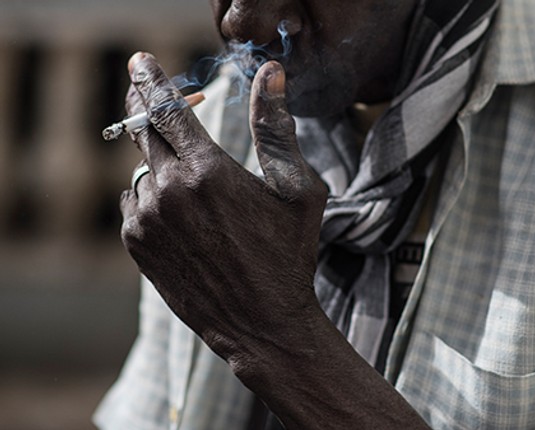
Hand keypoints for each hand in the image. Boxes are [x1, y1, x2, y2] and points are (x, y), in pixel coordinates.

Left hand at [119, 52, 327, 358]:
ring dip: (162, 166)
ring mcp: (147, 220)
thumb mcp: (298, 190)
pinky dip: (152, 198)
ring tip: (199, 193)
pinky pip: (134, 202)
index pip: (168, 109)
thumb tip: (270, 73)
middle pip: (143, 131)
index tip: (141, 63)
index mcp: (209, 172)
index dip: (153, 81)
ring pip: (144, 170)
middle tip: (151, 98)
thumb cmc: (289, 255)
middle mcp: (169, 192)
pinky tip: (185, 218)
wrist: (262, 323)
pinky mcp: (136, 244)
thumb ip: (276, 127)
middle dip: (146, 109)